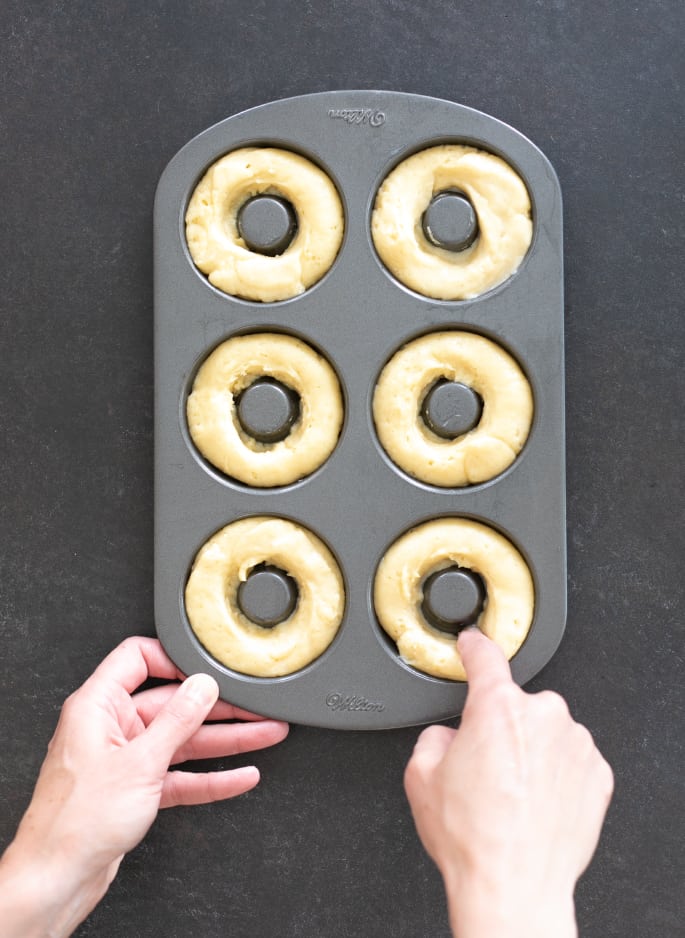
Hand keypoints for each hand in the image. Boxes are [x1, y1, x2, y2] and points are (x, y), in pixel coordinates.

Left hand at [0, 636, 287, 937]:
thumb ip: (177, 720)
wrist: (58, 877)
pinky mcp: (136, 790)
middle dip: (217, 707)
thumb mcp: (139, 762)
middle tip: (254, 705)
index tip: (208, 666)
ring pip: (183, 741)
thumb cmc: (77, 820)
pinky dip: (211, 777)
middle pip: (172, 704)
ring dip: (225, 740)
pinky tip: (240, 776)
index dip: (175, 658)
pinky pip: (181, 775)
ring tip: (264, 733)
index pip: (137, 658)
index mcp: (98, 706)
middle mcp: (111, 728)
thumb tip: (202, 686)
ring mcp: (126, 759)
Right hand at [404, 628, 612, 937]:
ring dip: (531, 751)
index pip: (485, 657)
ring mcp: (575, 744)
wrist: (515, 887)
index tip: (472, 644)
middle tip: (485, 769)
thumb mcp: (421, 775)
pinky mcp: (598, 774)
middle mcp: (543, 716)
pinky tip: (535, 803)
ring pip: (546, 732)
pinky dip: (555, 773)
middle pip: (516, 705)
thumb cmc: (474, 838)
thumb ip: (433, 736)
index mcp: (498, 707)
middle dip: (501, 728)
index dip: (473, 647)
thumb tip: (448, 736)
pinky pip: (571, 759)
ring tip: (512, 795)